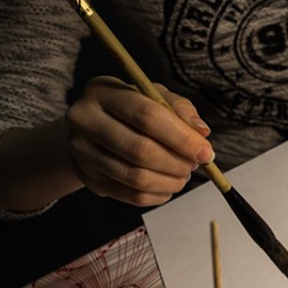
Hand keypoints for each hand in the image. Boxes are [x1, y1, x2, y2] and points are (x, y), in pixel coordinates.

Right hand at [65, 76, 212, 206]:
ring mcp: (81, 152)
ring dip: (169, 181)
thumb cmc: (130, 109)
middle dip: (177, 162)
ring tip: (183, 175)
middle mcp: (84, 120)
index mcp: (102, 91)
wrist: (92, 129)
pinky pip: (130, 195)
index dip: (181, 137)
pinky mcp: (88, 179)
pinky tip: (168, 186)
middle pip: (140, 150)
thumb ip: (179, 109)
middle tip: (194, 165)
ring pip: (135, 177)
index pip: (147, 116)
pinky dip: (157, 195)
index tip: (206, 152)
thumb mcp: (153, 96)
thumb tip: (201, 132)